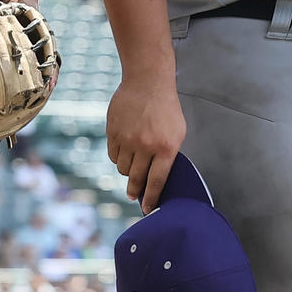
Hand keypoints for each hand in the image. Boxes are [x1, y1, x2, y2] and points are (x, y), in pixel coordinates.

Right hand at [106, 75, 186, 212]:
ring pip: (123, 168)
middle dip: (135, 191)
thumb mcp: (178, 132)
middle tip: (134, 196)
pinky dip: (119, 157)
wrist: (148, 81)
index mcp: (166, 147)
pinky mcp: (113, 132)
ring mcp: (128, 139)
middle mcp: (146, 145)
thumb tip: (157, 179)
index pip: (157, 181)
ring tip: (134, 162)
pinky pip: (113, 156)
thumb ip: (169, 155)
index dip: (151, 198)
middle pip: (137, 179)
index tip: (147, 210)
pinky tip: (125, 150)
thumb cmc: (167, 108)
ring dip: (128, 170)